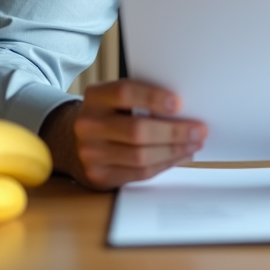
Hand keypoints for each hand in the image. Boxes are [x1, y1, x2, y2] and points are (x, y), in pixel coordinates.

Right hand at [40, 79, 206, 188]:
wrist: (71, 141)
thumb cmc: (107, 115)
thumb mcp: (114, 100)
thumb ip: (140, 99)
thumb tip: (185, 109)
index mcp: (95, 97)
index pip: (125, 93)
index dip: (153, 97)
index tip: (179, 103)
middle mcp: (89, 125)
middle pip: (137, 130)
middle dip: (174, 132)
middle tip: (199, 130)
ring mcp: (91, 153)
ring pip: (140, 156)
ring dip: (174, 151)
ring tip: (194, 144)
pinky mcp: (99, 176)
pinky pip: (139, 173)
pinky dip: (164, 164)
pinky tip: (180, 156)